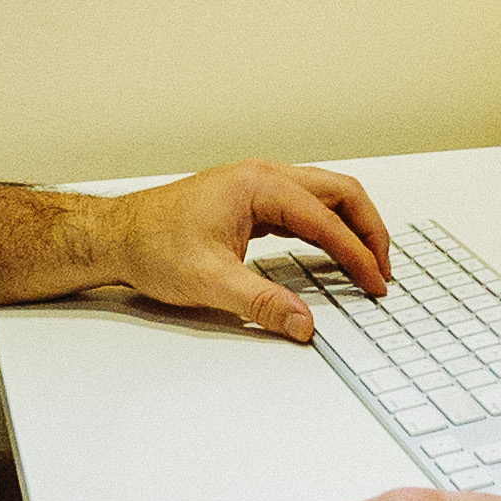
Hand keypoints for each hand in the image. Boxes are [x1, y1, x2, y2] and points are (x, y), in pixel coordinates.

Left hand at [74, 161, 389, 340]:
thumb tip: (303, 324)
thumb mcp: (209, 282)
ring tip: (369, 265)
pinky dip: (329, 229)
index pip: (326, 219)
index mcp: (258, 185)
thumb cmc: (152, 246)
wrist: (116, 235)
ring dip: (352, 227)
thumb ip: (261, 303)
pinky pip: (306, 208)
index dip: (357, 254)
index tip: (375, 284)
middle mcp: (264, 176)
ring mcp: (259, 185)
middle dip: (369, 231)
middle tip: (384, 271)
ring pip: (326, 197)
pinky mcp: (252, 200)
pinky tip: (335, 255)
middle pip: (339, 193)